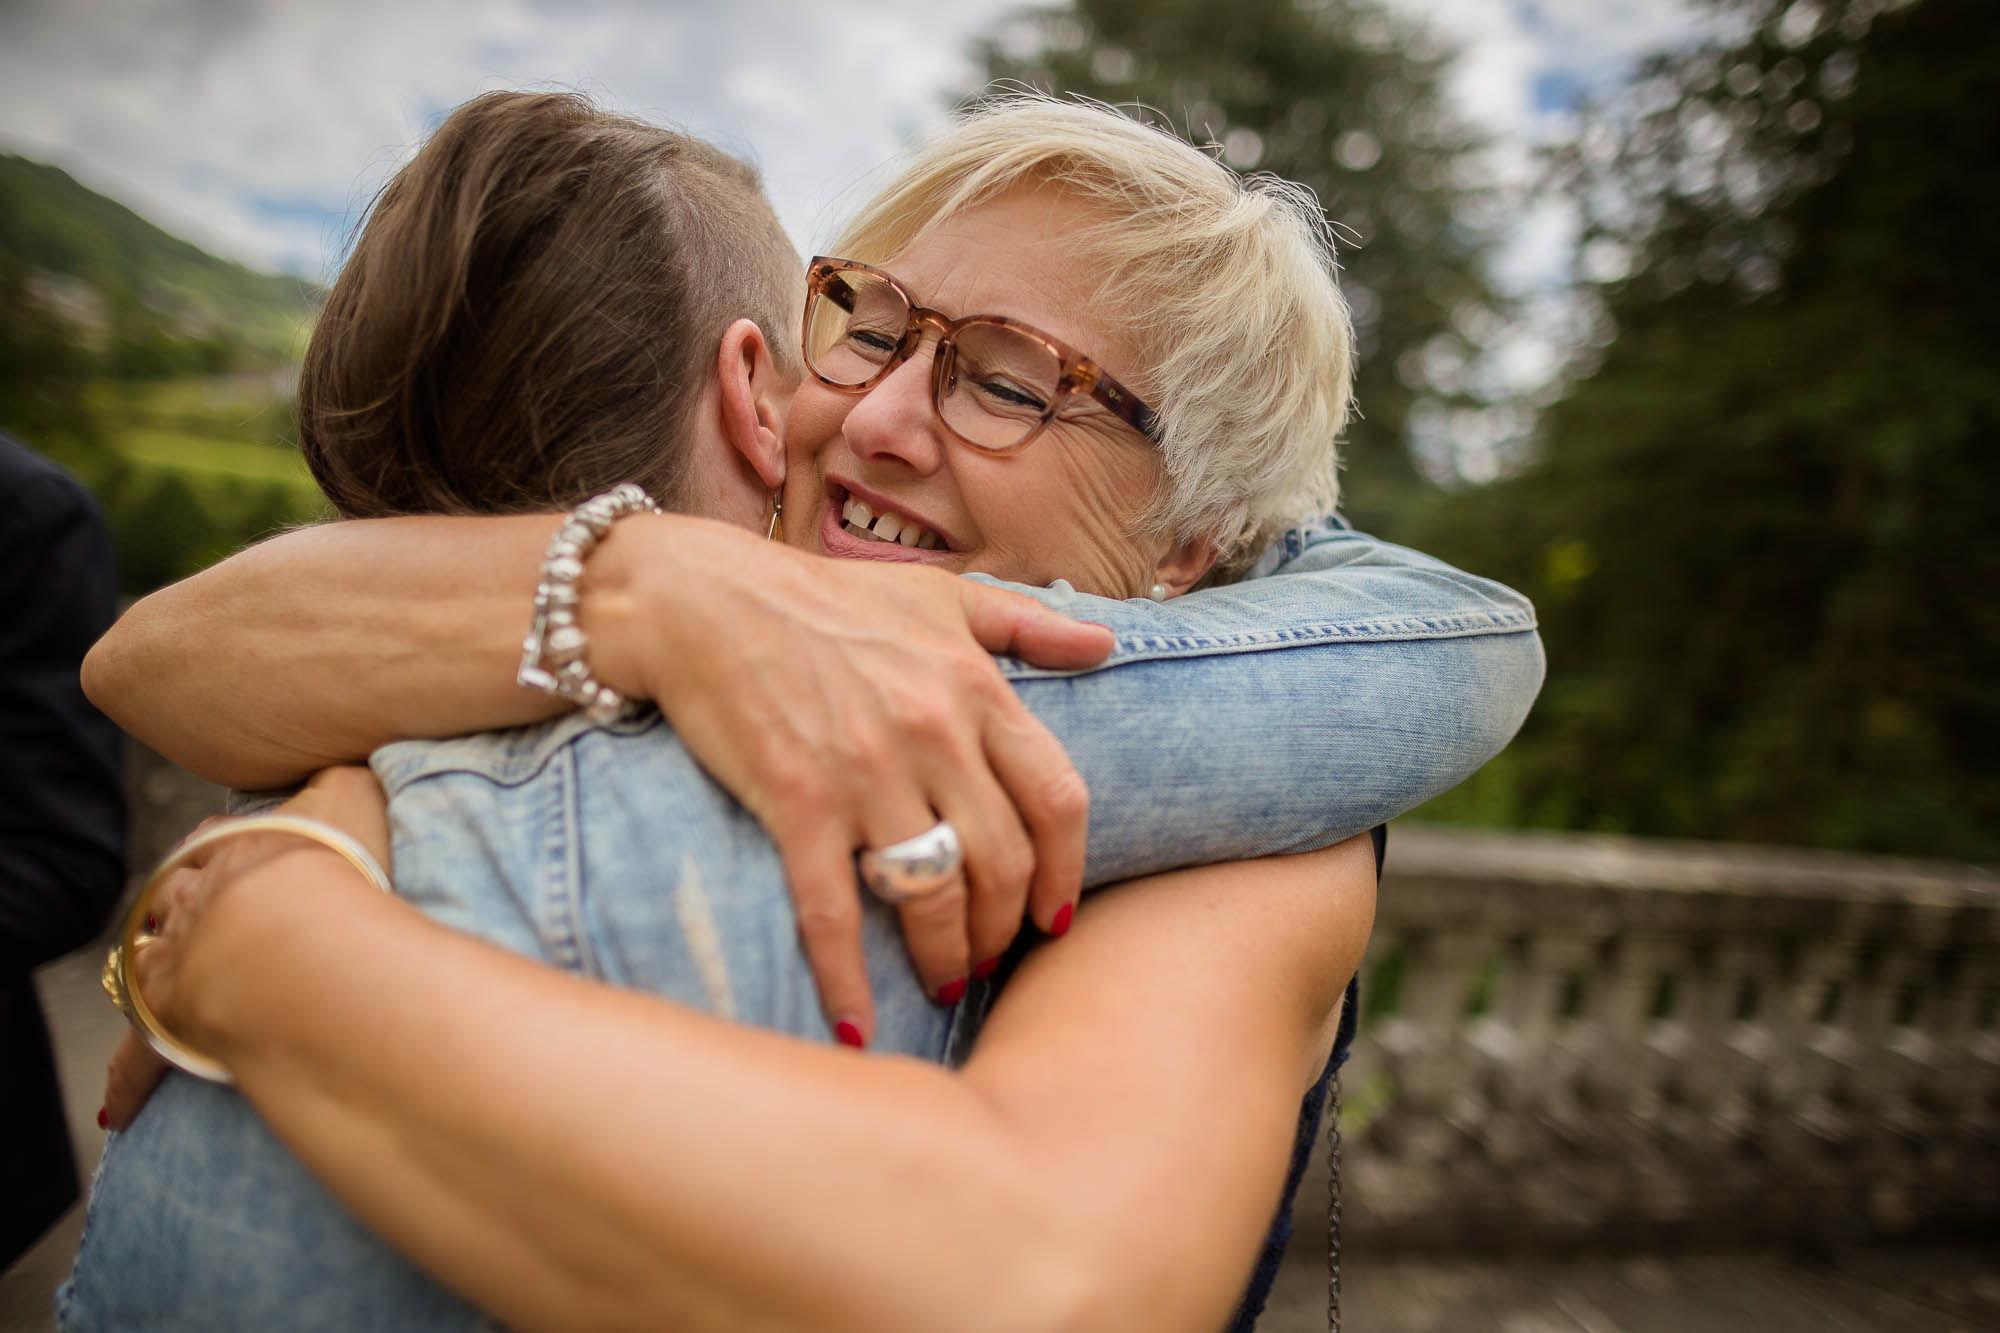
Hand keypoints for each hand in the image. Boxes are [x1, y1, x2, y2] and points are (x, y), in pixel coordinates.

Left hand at [103, 768, 388, 1127]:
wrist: (299, 932)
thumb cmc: (333, 864)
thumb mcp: (353, 793)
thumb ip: (345, 778)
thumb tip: (346, 769)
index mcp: (232, 847)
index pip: (212, 841)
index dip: (219, 848)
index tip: (228, 854)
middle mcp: (193, 901)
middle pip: (174, 900)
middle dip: (179, 906)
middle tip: (198, 920)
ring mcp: (178, 962)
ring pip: (150, 966)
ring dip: (155, 972)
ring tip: (165, 985)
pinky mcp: (171, 1026)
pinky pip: (142, 1059)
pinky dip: (126, 1081)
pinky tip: (115, 1110)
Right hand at [586, 517, 1109, 1042]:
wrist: (700, 597)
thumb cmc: (823, 597)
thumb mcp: (939, 596)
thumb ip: (1026, 624)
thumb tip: (1104, 643)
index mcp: (974, 687)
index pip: (1057, 799)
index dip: (1067, 870)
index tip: (1057, 915)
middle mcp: (931, 733)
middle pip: (1003, 862)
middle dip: (1005, 928)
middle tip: (991, 957)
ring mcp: (864, 771)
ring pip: (933, 895)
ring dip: (945, 956)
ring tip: (944, 981)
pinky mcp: (795, 801)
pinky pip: (832, 911)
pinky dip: (847, 979)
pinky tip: (857, 1026)